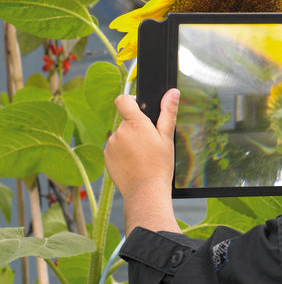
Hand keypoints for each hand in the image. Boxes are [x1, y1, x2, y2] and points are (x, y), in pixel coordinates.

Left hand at [104, 88, 180, 233]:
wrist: (145, 191)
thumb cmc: (160, 165)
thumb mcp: (167, 138)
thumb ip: (168, 112)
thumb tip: (172, 92)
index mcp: (135, 124)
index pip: (123, 100)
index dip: (130, 102)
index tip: (139, 110)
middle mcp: (119, 132)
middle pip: (125, 121)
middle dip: (135, 128)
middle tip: (149, 144)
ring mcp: (111, 144)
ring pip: (120, 136)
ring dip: (129, 142)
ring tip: (142, 157)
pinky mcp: (106, 157)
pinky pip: (114, 148)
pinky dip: (122, 153)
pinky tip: (133, 164)